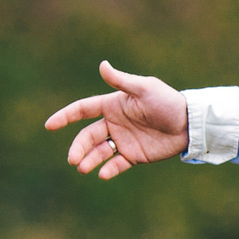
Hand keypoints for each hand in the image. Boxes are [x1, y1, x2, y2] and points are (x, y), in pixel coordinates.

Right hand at [44, 59, 189, 176]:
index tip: (49, 125)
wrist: (189, 124)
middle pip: (88, 136)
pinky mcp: (134, 156)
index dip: (65, 116)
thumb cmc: (168, 102)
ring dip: (89, 160)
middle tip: (72, 160)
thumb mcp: (144, 89)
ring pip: (100, 152)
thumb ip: (121, 82)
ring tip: (83, 168)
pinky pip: (117, 164)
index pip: (83, 110)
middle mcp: (114, 124)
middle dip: (78, 147)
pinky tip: (102, 174)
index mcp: (113, 106)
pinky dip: (108, 170)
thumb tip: (102, 64)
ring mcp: (123, 140)